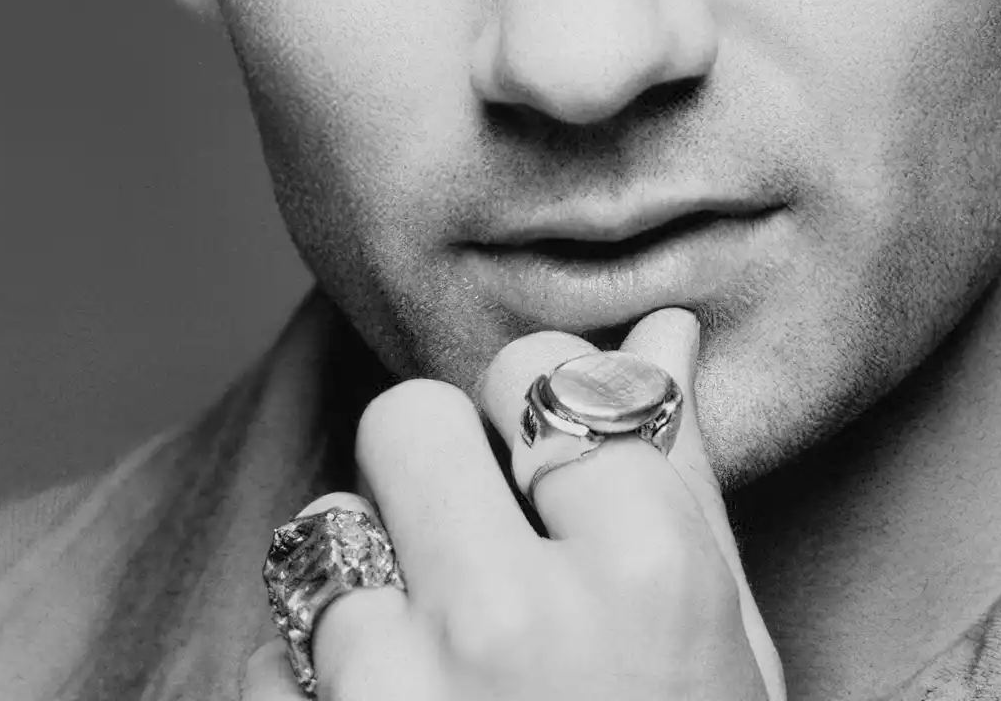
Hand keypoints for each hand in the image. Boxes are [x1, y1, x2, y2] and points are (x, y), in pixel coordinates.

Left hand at [243, 308, 785, 699]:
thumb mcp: (727, 640)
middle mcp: (512, 614)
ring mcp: (395, 698)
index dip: (535, 413)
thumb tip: (663, 336)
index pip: (536, 375)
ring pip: (325, 534)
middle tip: (479, 540)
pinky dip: (322, 678)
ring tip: (443, 666)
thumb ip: (681, 482)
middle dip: (435, 464)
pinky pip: (274, 653)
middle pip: (406, 419)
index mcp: (645, 566)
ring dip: (375, 581)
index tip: (546, 465)